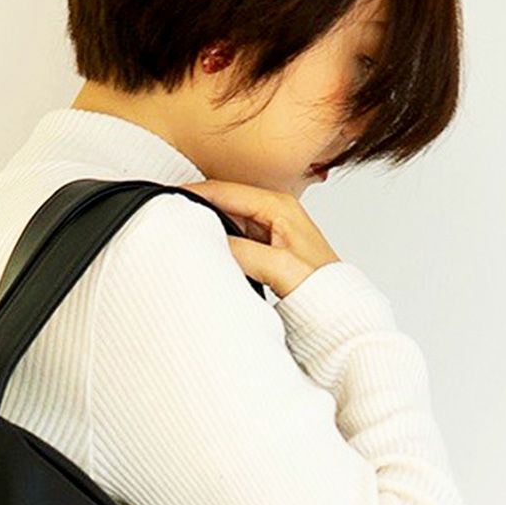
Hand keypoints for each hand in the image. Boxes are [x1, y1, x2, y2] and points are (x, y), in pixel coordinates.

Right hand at [181, 179, 341, 299]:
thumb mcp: (281, 267)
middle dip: (197, 207)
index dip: (194, 193)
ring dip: (207, 226)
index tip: (167, 200)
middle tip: (169, 217)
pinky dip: (218, 243)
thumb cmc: (324, 289)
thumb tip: (211, 243)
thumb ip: (244, 252)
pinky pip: (233, 238)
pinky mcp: (265, 249)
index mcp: (279, 205)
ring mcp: (269, 230)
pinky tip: (206, 252)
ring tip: (182, 234)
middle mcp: (274, 212)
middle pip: (224, 201)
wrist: (338, 315)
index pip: (225, 190)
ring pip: (227, 220)